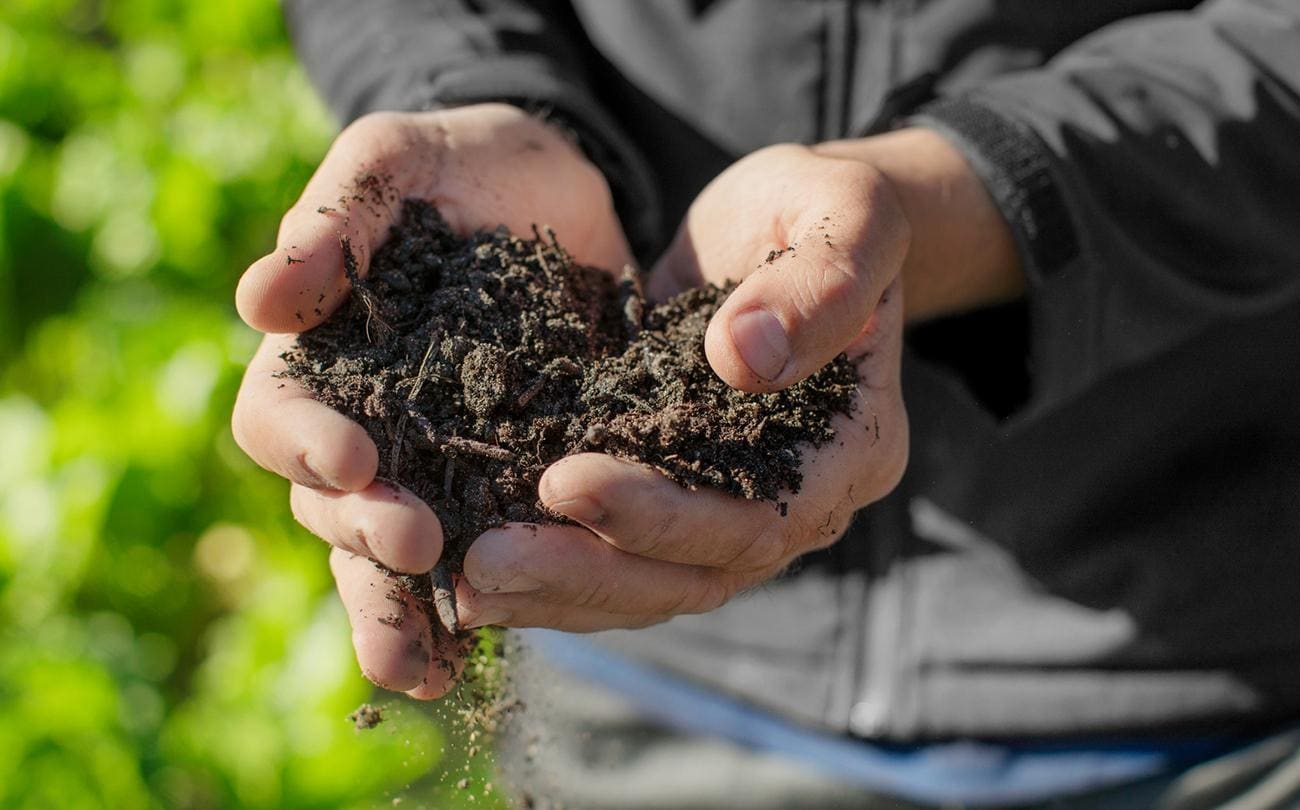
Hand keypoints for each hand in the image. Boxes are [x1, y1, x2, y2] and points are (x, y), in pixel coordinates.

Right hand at [231, 103, 633, 697]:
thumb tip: (259, 300)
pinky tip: (486, 652)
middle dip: (371, 533)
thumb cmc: (454, 162)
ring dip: (409, 608)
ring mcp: (437, 462)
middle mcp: (365, 428)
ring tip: (431, 664)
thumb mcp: (394, 161)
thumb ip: (336, 219)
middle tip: (419, 541)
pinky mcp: (513, 477)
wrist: (553, 181)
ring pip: (397, 556)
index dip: (307, 445)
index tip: (355, 457)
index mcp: (317, 360)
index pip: (281, 420)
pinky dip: (488, 604)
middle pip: (335, 508)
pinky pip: (487, 551)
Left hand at [454, 142, 913, 632]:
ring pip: (651, 584)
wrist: (796, 221)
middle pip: (696, 575)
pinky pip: (619, 553)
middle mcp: (799, 500)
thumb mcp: (846, 216)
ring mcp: (735, 505)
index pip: (758, 518)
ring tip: (464, 581)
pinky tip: (472, 563)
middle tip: (484, 558)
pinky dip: (553, 562)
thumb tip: (744, 360)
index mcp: (852, 449)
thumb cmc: (829, 209)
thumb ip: (818, 285)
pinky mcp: (677, 491)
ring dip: (557, 588)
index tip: (564, 481)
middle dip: (587, 571)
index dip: (663, 517)